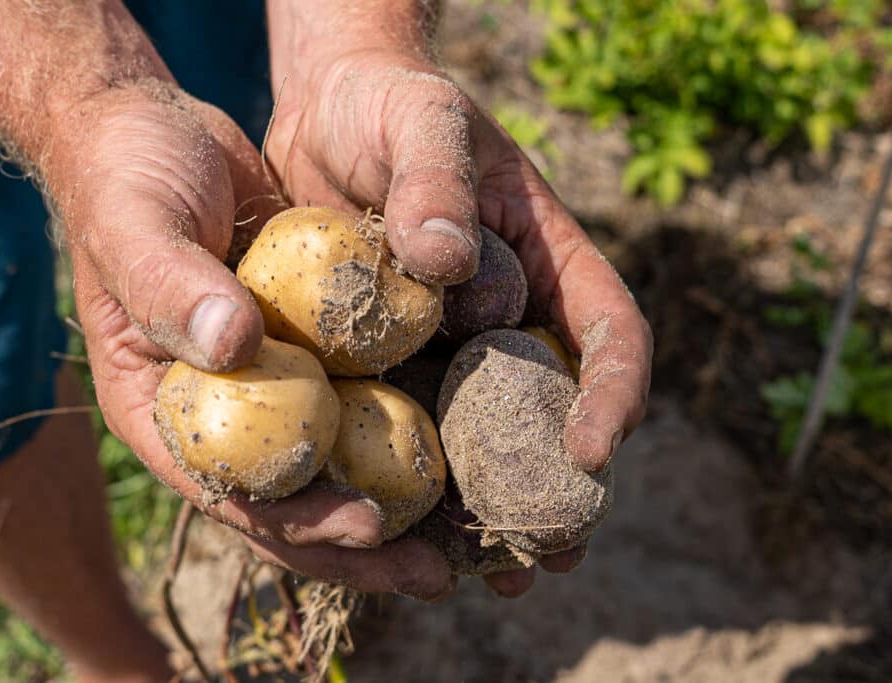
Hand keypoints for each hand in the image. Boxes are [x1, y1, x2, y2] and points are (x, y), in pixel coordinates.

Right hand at [44, 82, 452, 600]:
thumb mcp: (135, 224)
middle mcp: (217, 413)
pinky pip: (358, 395)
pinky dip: (404, 423)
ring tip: (469, 536)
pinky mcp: (306, 347)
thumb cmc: (125, 177)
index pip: (230, 490)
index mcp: (158, 408)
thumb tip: (234, 347)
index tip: (370, 526)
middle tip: (441, 570)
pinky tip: (465, 443)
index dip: (299, 521)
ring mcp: (264, 384)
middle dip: (363, 545)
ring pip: (333, 462)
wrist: (152, 130)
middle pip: (291, 501)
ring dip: (397, 503)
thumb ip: (172, 286)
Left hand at [267, 41, 652, 595]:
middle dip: (558, 485)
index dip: (612, 390)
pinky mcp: (390, 361)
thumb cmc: (388, 103)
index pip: (607, 329)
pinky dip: (413, 485)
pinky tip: (402, 536)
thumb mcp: (418, 117)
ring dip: (489, 509)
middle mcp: (508, 313)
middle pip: (551, 408)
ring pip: (484, 438)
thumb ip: (437, 179)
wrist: (324, 113)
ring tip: (489, 575)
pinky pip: (410, 430)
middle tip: (552, 554)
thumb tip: (448, 265)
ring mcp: (449, 344)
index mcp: (548, 258)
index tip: (594, 446)